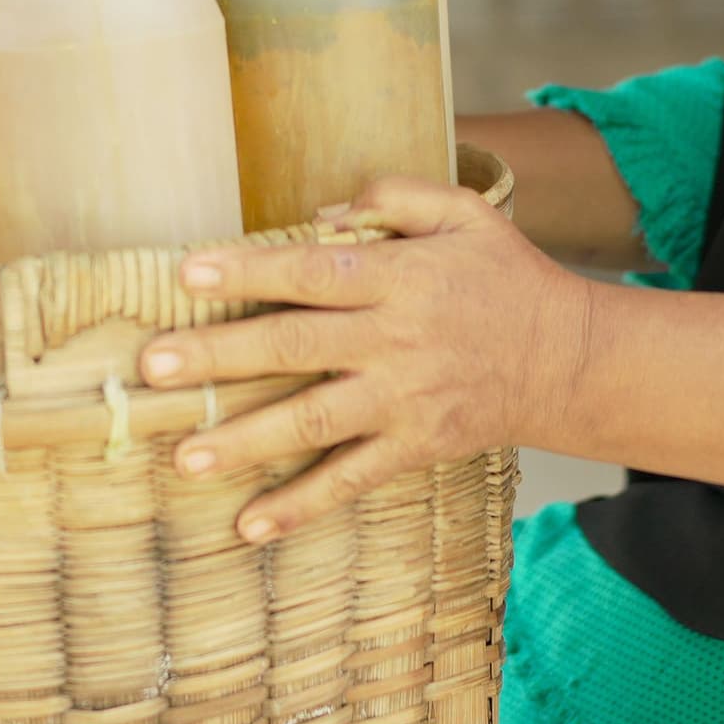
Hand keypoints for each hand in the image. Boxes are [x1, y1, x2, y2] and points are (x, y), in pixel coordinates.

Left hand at [141, 174, 593, 542]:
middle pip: (295, 346)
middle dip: (220, 357)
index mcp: (401, 276)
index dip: (249, 270)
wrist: (569, 361)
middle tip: (153, 369)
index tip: (187, 272)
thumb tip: (323, 211)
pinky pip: (350, 480)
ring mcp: (404, 400)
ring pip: (312, 421)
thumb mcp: (466, 212)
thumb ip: (396, 197)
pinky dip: (300, 507)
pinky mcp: (415, 447)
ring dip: (245, 441)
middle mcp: (396, 339)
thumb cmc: (506, 278)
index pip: (312, 270)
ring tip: (185, 456)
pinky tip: (248, 526)